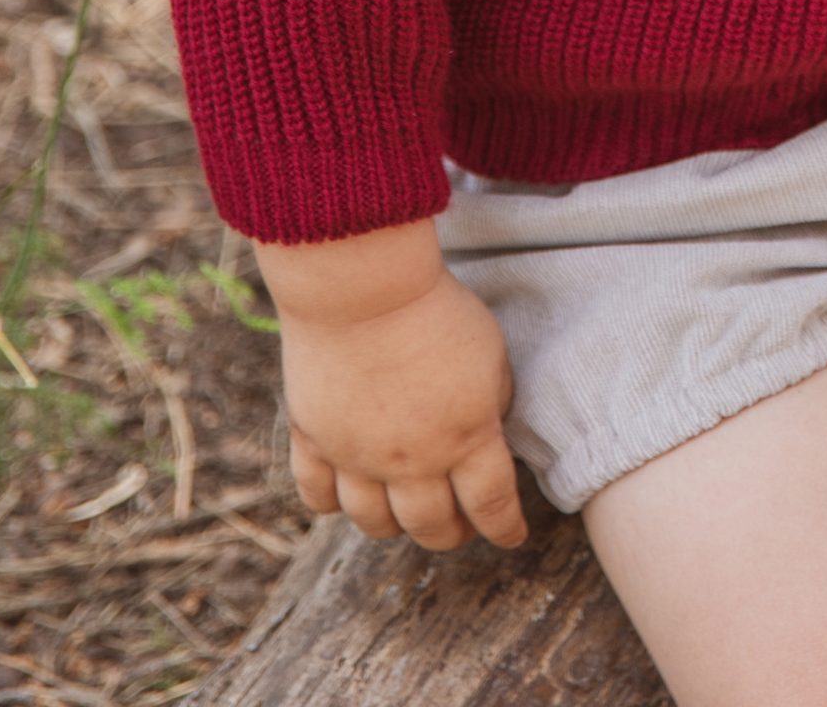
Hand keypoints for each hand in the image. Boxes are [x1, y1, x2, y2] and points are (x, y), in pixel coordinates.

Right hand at [257, 223, 527, 551]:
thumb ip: (493, 400)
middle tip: (460, 527)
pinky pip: (318, 495)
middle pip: (432, 526)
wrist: (363, 289)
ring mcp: (357, 457)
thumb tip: (488, 430)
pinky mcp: (314, 440)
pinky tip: (346, 496)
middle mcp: (411, 462)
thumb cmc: (437, 309)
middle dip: (452, 533)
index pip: (492, 505)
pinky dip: (333, 503)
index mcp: (467, 438)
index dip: (505, 527)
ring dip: (395, 526)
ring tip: (406, 515)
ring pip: (374, 522)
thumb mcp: (490, 352)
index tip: (512, 536)